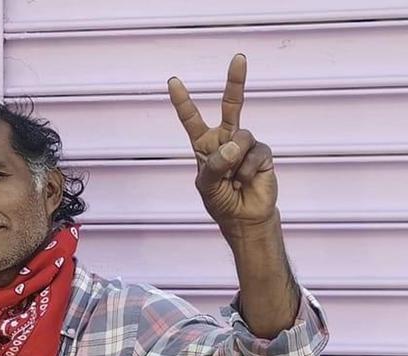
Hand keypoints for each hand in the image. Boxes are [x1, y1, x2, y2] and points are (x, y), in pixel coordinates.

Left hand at [167, 54, 277, 226]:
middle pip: (231, 104)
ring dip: (234, 161)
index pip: (191, 118)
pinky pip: (254, 153)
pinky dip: (247, 170)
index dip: (183, 101)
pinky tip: (246, 181)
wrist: (244, 217)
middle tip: (239, 57)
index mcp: (204, 144)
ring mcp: (245, 144)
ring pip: (241, 137)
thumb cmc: (221, 200)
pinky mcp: (263, 152)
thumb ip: (213, 165)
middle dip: (235, 81)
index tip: (173, 81)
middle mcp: (225, 139)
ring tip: (233, 179)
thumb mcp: (206, 186)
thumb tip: (233, 146)